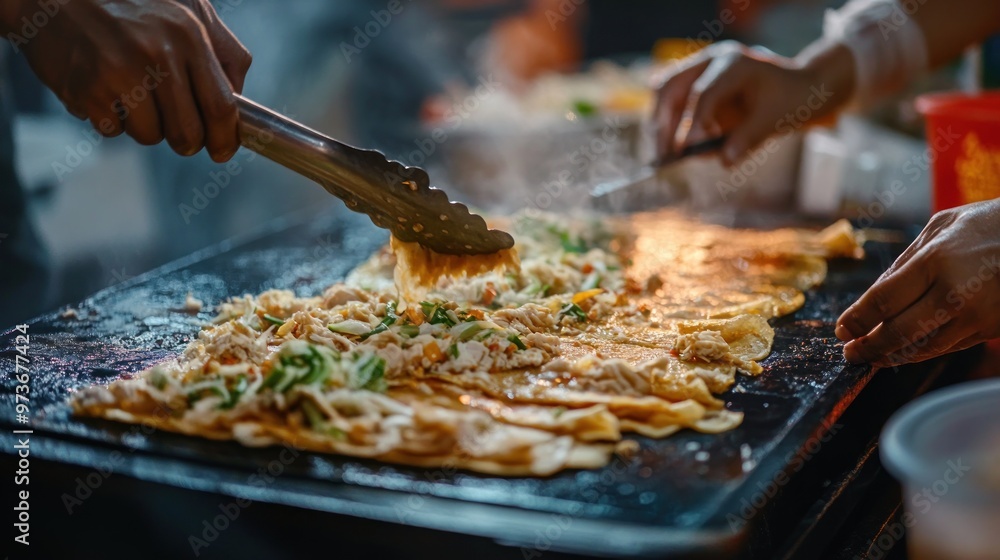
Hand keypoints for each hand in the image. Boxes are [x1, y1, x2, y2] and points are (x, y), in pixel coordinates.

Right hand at [5, 0, 251, 161]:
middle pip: (188, 132)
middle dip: (186, 141)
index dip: (226, 138)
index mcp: (189, 35)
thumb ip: (223, 50)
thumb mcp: (188, 9)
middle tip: (176, 131)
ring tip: (130, 92)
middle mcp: (158, 54)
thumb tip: (240, 96)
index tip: (222, 151)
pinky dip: (111, 119)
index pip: (222, 106)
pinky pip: (114, 131)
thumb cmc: (129, 2)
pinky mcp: (87, 90)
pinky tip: (103, 89)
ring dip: (144, 126)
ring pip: (151, 135)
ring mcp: (120, 73)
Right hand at [652, 40, 851, 165]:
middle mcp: (711, 61)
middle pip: (671, 87)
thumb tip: (724, 161)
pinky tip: (668, 148)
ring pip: (663, 92)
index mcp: (734, 63)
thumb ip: (748, 138)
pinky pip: (669, 101)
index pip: (704, 92)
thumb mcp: (774, 120)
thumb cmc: (788, 101)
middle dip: (663, 123)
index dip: (695, 123)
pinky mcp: (692, 84)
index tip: (690, 151)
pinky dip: (665, 124)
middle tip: (664, 155)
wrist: (795, 89)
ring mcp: (699, 69)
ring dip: (659, 124)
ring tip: (662, 156)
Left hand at [836, 199, 999, 366]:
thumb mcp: (941, 227)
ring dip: (891, 356)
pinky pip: (946, 347)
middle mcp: (954, 294)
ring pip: (922, 348)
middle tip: (849, 352)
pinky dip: (919, 352)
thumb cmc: (988, 225)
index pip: (882, 301)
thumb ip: (904, 262)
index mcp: (935, 261)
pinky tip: (902, 351)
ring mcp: (976, 317)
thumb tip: (873, 297)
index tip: (841, 330)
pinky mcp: (990, 330)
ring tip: (870, 356)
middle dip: (867, 347)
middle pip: (898, 333)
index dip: (857, 320)